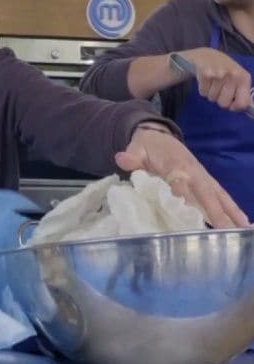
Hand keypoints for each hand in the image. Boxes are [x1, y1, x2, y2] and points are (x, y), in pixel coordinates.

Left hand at [116, 126, 248, 227]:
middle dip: (217, 211)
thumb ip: (130, 157)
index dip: (183, 195)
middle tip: (227, 230)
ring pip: (219, 195)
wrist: (156, 134)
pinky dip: (232, 207)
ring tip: (244, 230)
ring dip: (231, 211)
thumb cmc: (145, 146)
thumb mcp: (135, 149)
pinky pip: (221, 194)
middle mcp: (192, 170)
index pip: (179, 182)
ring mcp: (201, 175)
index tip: (189, 211)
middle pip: (206, 192)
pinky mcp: (205, 179)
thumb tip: (121, 158)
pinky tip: (242, 222)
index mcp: (174, 164)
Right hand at [181, 47, 251, 111]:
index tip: (230, 104)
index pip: (242, 103)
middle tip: (219, 90)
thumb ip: (242, 93)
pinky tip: (206, 80)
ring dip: (210, 93)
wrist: (207, 55)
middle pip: (224, 103)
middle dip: (219, 99)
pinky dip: (203, 89)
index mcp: (244, 78)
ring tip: (212, 83)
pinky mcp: (205, 74)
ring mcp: (219, 74)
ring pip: (212, 98)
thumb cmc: (225, 70)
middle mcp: (233, 76)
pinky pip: (203, 92)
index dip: (235, 107)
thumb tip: (242, 108)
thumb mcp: (238, 78)